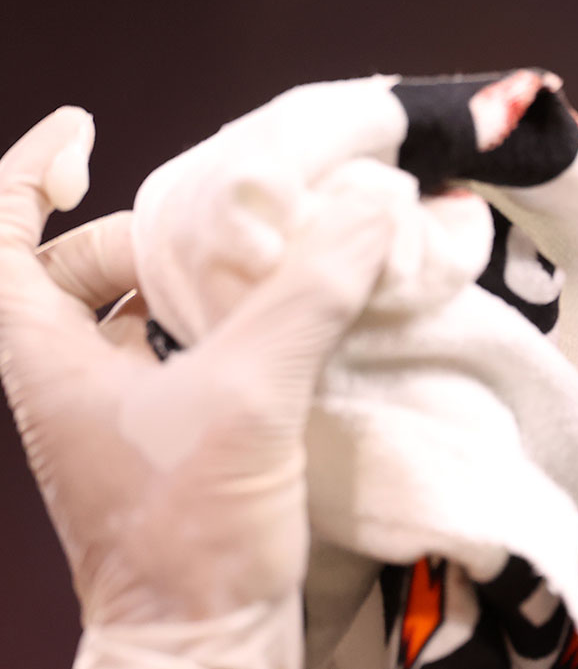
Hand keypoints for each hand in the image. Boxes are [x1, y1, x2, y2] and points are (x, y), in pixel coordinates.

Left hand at [0, 107, 398, 667]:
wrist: (204, 644)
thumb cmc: (190, 533)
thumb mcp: (247, 394)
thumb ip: (308, 293)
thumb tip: (365, 205)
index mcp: (41, 355)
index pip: (2, 235)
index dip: (31, 172)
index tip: (84, 135)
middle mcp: (67, 377)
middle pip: (86, 265)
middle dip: (153, 229)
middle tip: (228, 215)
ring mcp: (117, 412)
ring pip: (141, 311)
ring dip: (200, 277)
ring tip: (270, 257)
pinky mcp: (170, 439)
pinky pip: (186, 353)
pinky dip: (229, 324)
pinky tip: (290, 320)